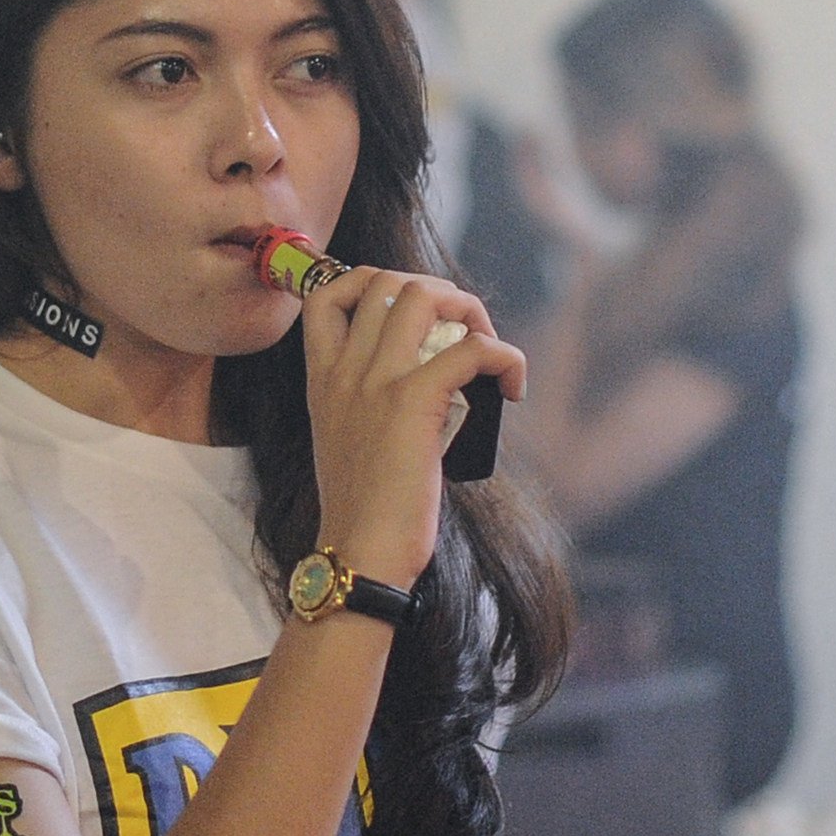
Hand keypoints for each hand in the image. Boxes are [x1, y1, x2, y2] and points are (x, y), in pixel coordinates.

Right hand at [298, 266, 526, 586]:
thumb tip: (424, 386)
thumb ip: (365, 405)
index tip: (413, 310)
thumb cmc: (361, 512)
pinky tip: (512, 388)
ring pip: (424, 296)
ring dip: (470, 312)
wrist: (359, 554)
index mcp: (323, 379)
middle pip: (388, 281)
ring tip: (488, 351)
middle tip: (465, 333)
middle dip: (438, 293)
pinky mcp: (413, 402)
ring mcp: (376, 382)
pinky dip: (504, 357)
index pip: (328, 293)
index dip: (373, 280)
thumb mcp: (345, 442)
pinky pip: (471, 349)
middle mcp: (345, 371)